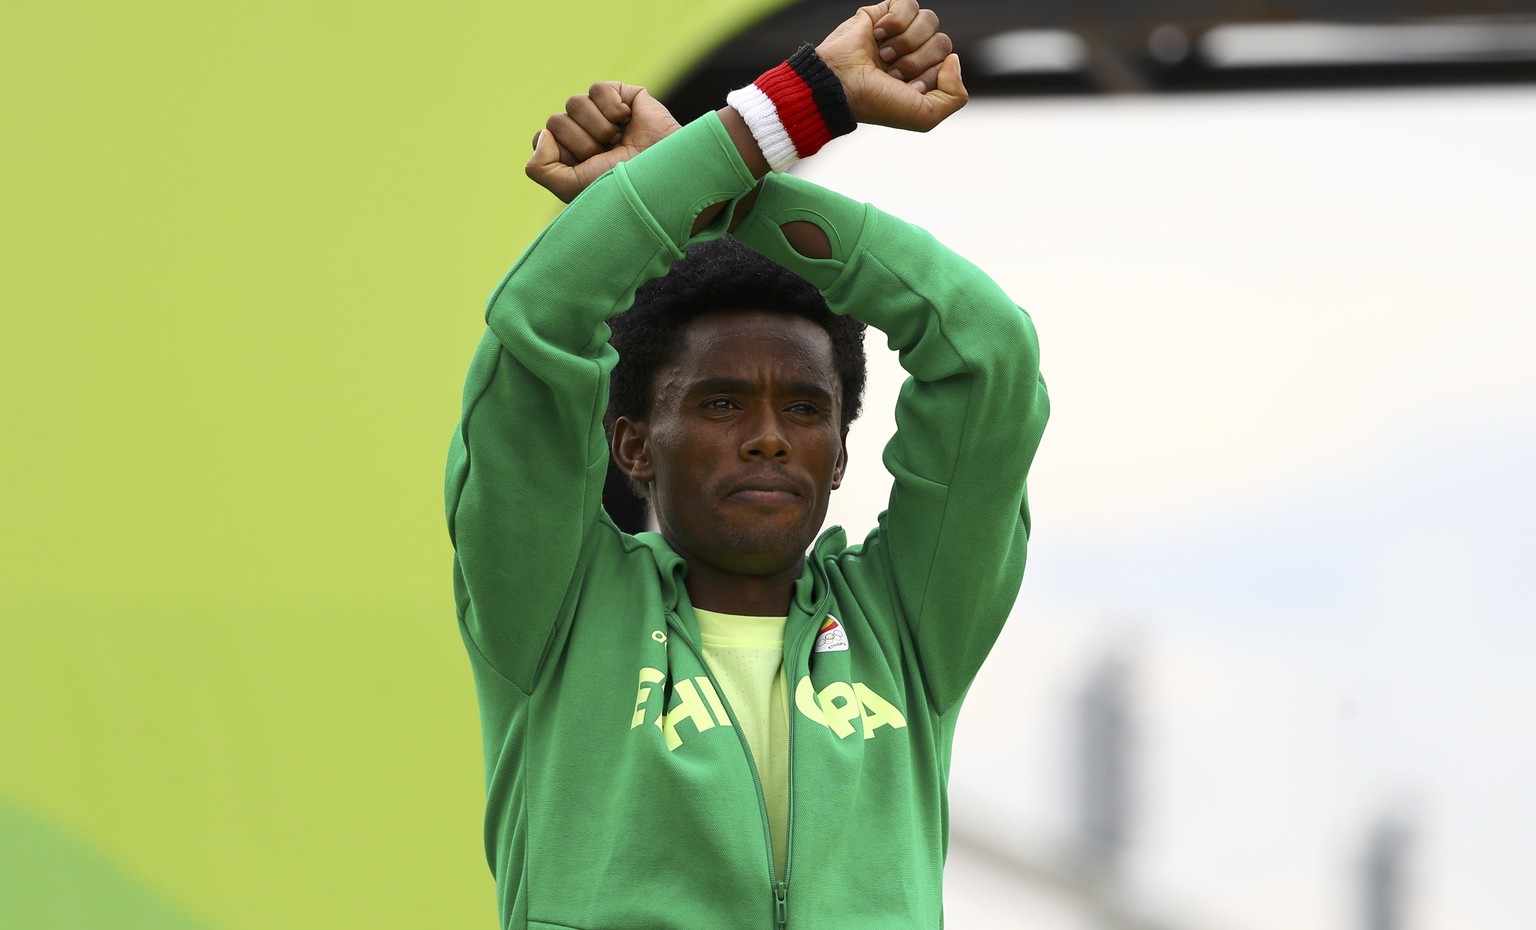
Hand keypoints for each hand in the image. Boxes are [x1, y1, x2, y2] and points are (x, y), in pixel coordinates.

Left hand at [526, 82, 681, 202]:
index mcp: (571, 155)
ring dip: (598, 127)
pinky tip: (628, 121)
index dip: (561, 152)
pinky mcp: (622, 95)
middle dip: (582, 142)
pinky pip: (598, 89)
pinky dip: (612, 108)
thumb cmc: (619, 187)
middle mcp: (585, 133)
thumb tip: (544, 133)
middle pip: (557, 121)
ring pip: (574, 103)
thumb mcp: (570, 188)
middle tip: (607, 155)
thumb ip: (538, 168)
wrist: (659, 174)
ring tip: (619, 141)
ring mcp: (603, 114)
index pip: (543, 137)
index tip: (586, 167)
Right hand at [815, 0, 965, 131]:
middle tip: (892, 72)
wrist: (840, 84)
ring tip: (883, 55)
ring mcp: (899, 33)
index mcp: (924, 76)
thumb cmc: (877, 103)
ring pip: (929, 20)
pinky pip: (909, 4)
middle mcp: (914, 54)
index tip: (905, 88)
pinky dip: (896, 21)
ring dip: (906, 41)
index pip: (950, 63)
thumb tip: (954, 58)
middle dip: (917, 59)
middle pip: (942, 41)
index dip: (930, 75)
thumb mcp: (925, 117)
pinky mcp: (884, 13)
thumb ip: (956, 97)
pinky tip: (878, 35)